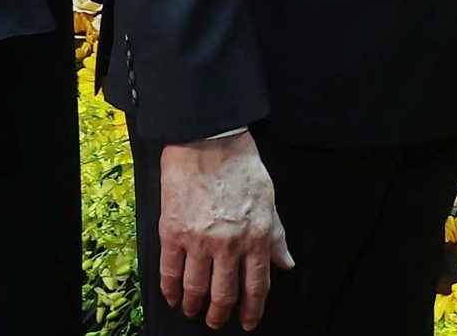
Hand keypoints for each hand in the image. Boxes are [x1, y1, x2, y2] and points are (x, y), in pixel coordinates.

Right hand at [159, 133, 292, 330]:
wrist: (207, 139)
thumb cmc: (241, 166)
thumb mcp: (269, 200)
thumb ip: (276, 236)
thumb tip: (286, 264)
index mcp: (256, 238)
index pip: (257, 287)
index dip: (252, 310)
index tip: (247, 322)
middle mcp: (229, 246)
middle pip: (224, 294)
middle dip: (220, 314)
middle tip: (216, 321)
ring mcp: (198, 241)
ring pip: (196, 288)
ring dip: (194, 305)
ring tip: (192, 311)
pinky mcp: (172, 232)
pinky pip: (169, 270)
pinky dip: (170, 289)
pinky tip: (172, 296)